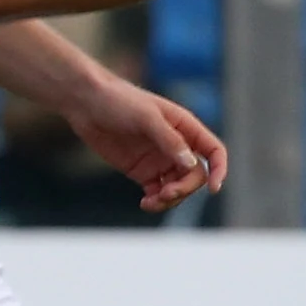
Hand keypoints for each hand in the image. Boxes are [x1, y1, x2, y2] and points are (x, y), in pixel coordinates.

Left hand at [65, 77, 224, 212]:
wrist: (85, 104)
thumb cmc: (118, 101)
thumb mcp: (146, 117)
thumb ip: (169, 140)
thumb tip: (190, 163)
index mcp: (185, 127)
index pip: (213, 151)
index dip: (219, 169)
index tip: (214, 188)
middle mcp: (176, 146)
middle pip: (195, 175)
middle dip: (185, 188)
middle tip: (166, 194)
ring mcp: (158, 160)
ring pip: (176, 187)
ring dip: (170, 199)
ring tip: (151, 202)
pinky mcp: (141, 171)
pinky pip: (156, 192)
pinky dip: (155, 201)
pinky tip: (145, 204)